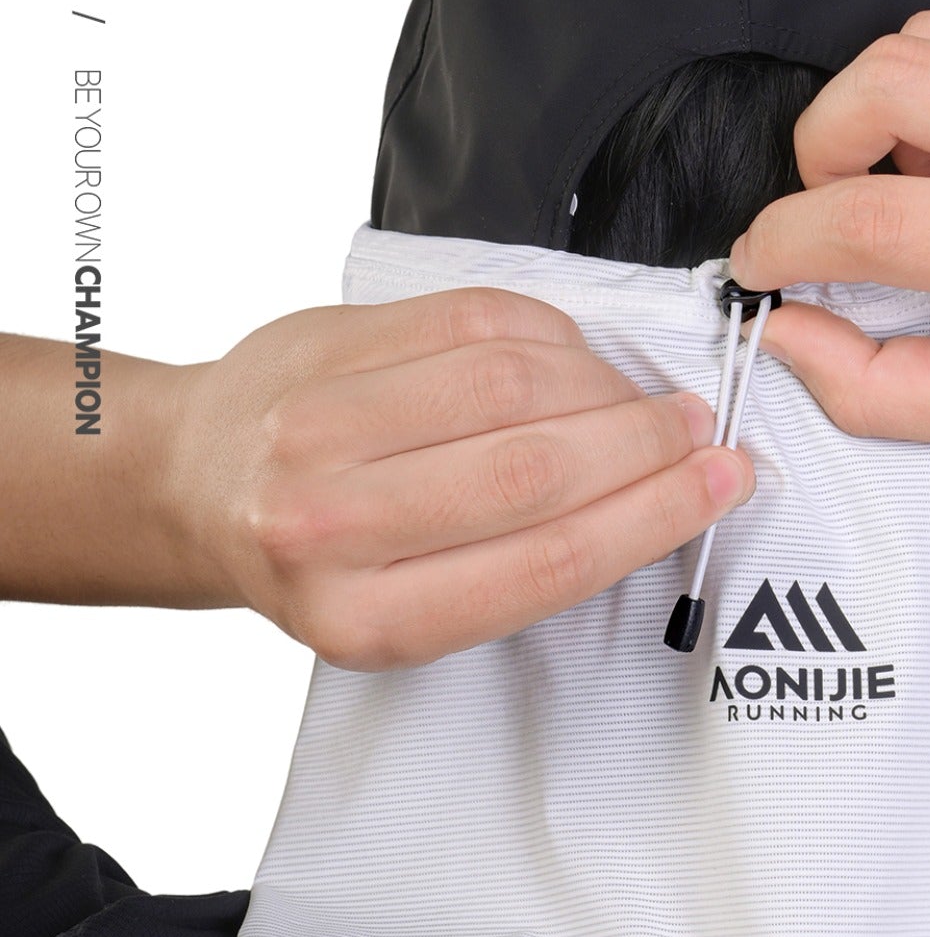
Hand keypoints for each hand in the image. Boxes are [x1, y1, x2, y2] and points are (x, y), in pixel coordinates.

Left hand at [162, 288, 753, 668]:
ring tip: (639, 399)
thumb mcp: (412, 607)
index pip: (546, 561)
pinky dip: (552, 335)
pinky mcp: (329, 342)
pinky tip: (575, 361)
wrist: (202, 488)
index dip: (654, 515)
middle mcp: (330, 525)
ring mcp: (320, 424)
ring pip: (511, 382)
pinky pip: (474, 318)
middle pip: (534, 469)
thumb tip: (656, 491)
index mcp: (368, 618)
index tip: (720, 481)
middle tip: (694, 430)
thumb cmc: (323, 558)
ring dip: (604, 386)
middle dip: (644, 444)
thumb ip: (521, 561)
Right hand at [729, 7, 929, 456]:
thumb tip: (787, 328)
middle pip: (885, 79)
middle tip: (838, 213)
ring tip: (929, 191)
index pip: (869, 218)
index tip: (765, 264)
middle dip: (821, 147)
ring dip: (886, 113)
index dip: (784, 243)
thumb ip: (880, 387)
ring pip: (927, 36)